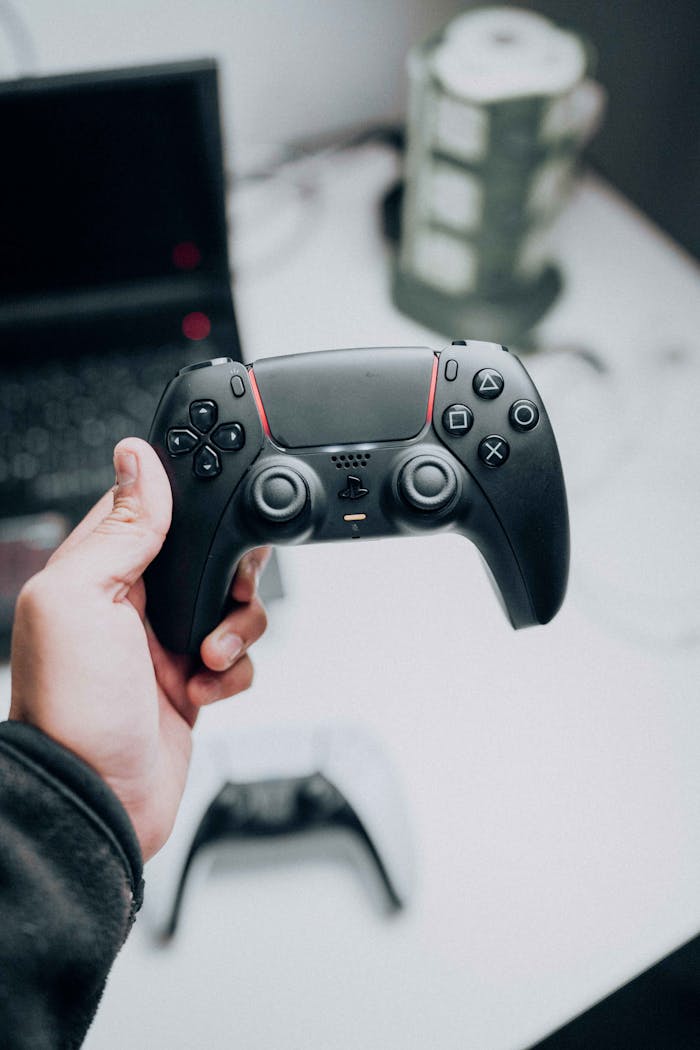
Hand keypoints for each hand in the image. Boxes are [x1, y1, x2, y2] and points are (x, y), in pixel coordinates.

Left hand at [9, 439, 268, 860]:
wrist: (98, 800)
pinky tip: (204, 688)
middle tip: (218, 598)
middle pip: (206, 557)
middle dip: (227, 575)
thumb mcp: (83, 598)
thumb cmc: (72, 709)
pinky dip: (235, 671)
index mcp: (96, 571)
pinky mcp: (191, 683)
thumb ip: (119, 529)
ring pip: (231, 605)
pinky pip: (238, 657)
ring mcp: (162, 645)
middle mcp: (130, 604)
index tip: (216, 521)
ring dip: (236, 628)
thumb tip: (136, 458)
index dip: (189, 510)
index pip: (152, 512)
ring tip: (207, 656)